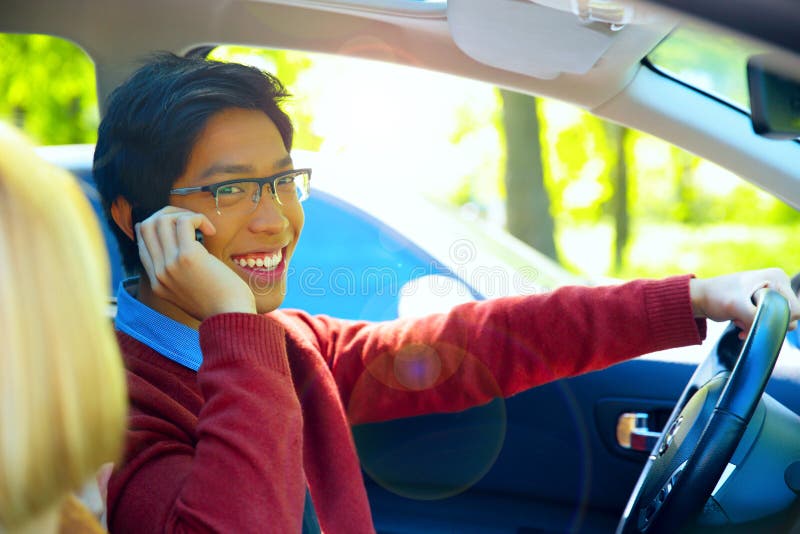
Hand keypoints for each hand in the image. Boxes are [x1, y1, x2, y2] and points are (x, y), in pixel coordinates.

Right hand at [136, 206, 255, 319]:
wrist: (232, 320)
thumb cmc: (222, 305)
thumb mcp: (193, 293)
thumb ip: (183, 275)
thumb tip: (191, 250)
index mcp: (157, 282)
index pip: (143, 242)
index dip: (161, 226)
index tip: (184, 227)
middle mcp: (158, 273)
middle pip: (147, 226)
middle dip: (169, 214)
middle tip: (192, 221)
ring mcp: (169, 265)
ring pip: (161, 220)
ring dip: (184, 215)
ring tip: (203, 226)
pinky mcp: (187, 257)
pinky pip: (184, 222)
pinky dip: (198, 218)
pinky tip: (211, 231)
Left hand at [690, 268, 799, 338]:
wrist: (700, 299)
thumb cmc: (716, 297)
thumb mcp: (738, 307)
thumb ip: (759, 318)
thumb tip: (774, 330)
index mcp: (776, 279)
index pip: (795, 309)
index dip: (779, 319)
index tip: (755, 317)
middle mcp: (777, 285)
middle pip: (789, 317)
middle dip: (765, 323)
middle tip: (743, 319)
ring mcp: (770, 295)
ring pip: (777, 323)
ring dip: (757, 326)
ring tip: (738, 320)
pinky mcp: (762, 305)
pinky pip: (767, 323)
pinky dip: (753, 327)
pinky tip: (739, 327)